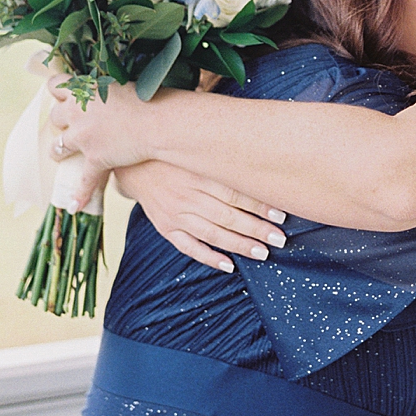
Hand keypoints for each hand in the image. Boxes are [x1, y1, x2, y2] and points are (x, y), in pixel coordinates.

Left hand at [48, 80, 157, 208]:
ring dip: (58, 150)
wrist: (159, 121)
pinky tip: (75, 206)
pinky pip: (84, 180)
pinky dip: (80, 194)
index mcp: (85, 89)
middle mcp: (77, 112)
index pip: (55, 85)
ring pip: (58, 146)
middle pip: (55, 116)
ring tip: (61, 154)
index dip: (57, 90)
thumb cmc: (150, 98)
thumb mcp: (123, 83)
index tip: (61, 94)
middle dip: (60, 119)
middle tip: (69, 122)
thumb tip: (111, 93)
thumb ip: (109, 89)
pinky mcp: (95, 159)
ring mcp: (83, 137)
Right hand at [115, 161, 287, 272]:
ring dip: (239, 245)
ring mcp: (174, 214)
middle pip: (228, 216)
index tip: (282, 214)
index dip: (260, 205)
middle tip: (279, 239)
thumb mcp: (197, 150)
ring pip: (212, 233)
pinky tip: (229, 265)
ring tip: (262, 252)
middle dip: (256, 229)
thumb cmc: (174, 155)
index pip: (235, 192)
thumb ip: (225, 158)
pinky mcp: (165, 227)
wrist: (134, 163)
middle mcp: (186, 195)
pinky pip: (188, 247)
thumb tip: (261, 164)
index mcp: (198, 174)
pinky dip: (209, 257)